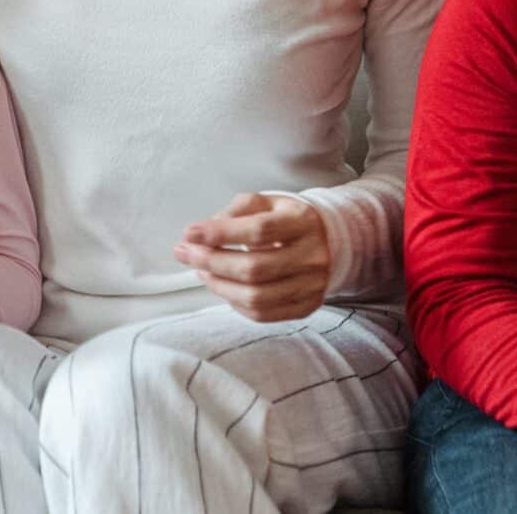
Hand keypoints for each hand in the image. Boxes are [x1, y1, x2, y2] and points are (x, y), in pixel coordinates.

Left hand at [173, 192, 331, 321]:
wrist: (330, 241)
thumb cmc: (287, 219)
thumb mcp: (267, 202)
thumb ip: (237, 210)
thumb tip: (204, 232)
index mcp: (302, 221)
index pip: (259, 230)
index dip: (221, 233)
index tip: (190, 233)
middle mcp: (312, 255)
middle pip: (255, 268)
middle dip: (212, 262)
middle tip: (186, 253)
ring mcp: (312, 285)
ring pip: (256, 297)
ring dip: (219, 286)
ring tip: (201, 272)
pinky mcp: (307, 306)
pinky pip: (263, 314)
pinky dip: (236, 304)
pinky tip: (223, 288)